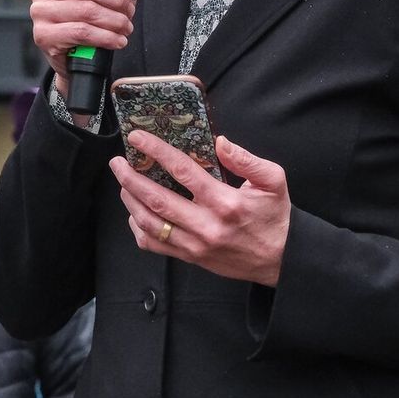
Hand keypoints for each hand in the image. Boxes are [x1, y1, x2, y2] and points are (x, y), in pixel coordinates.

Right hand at [28, 0, 152, 102]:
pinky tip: (117, 40)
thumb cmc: (94, 12)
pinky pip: (81, 32)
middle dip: (117, 1)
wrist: (75, 51)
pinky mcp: (43, 35)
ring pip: (87, 11)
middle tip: (129, 12)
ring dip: (115, 21)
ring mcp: (40, 10)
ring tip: (125, 27)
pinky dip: (106, 37)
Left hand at [109, 133, 288, 285]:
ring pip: (150, 223)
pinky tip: (135, 213)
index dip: (157, 151)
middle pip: (157, 199)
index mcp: (225, 202)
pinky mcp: (191, 258)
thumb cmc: (274, 217)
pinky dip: (138, 228)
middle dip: (131, 178)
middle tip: (117, 163)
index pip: (183, 171)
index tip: (139, 139)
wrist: (281, 259)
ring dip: (130, 201)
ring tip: (123, 184)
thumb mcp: (273, 181)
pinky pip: (155, 245)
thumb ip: (247, 160)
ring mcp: (196, 245)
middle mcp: (207, 224)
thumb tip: (221, 142)